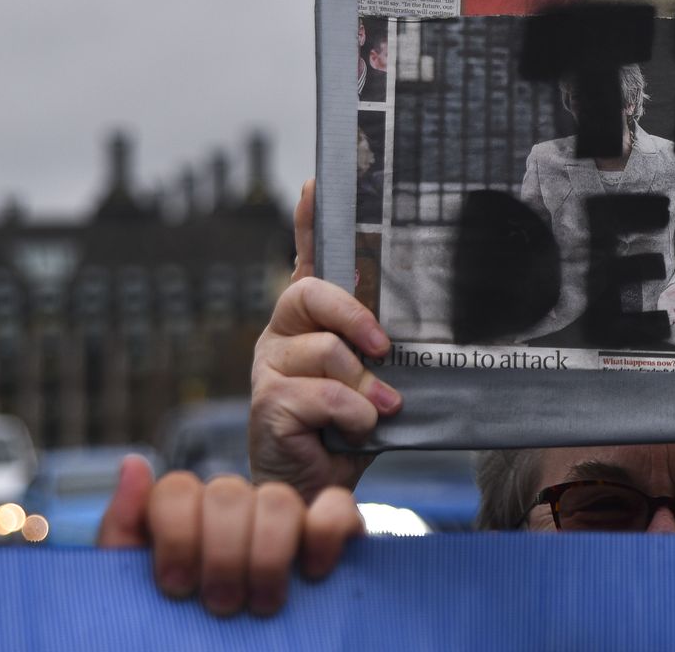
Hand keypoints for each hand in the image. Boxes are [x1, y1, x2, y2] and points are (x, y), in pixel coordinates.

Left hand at [97, 455, 359, 616]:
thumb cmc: (170, 638)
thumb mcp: (128, 593)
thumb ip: (122, 529)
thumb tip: (134, 463)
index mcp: (183, 519)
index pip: (179, 489)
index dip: (177, 534)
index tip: (177, 588)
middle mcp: (233, 512)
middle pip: (228, 493)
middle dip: (223, 555)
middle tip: (221, 605)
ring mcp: (283, 522)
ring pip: (278, 500)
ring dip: (268, 555)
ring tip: (261, 605)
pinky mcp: (330, 539)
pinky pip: (337, 507)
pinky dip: (326, 532)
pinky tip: (314, 572)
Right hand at [250, 180, 400, 497]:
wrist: (320, 492)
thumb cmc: (351, 430)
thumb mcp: (376, 379)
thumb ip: (383, 349)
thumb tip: (408, 328)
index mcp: (310, 321)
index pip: (307, 259)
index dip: (308, 220)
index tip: (317, 182)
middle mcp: (282, 333)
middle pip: (310, 293)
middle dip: (355, 316)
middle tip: (385, 348)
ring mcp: (268, 367)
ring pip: (326, 351)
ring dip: (366, 385)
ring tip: (381, 410)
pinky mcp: (266, 404)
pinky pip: (323, 395)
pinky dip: (353, 414)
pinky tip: (357, 430)